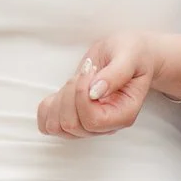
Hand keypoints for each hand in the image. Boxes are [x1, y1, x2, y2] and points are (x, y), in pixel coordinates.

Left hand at [38, 34, 174, 138]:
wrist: (130, 54)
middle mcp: (105, 126)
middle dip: (70, 94)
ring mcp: (88, 125)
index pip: (93, 121)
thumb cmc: (133, 53)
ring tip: (76, 81)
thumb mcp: (128, 55)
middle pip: (72, 125)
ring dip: (59, 99)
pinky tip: (61, 91)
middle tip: (84, 73)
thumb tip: (95, 92)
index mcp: (123, 115)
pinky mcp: (73, 118)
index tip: (90, 71)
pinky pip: (47, 124)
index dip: (81, 96)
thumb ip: (115, 74)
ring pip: (57, 126)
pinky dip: (47, 107)